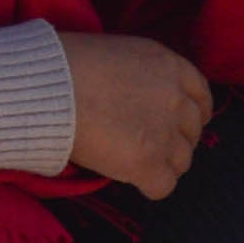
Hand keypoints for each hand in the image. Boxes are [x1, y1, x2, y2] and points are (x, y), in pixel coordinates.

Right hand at [63, 33, 211, 194]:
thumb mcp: (117, 55)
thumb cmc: (63, 66)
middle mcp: (176, 99)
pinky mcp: (148, 162)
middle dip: (174, 140)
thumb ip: (141, 77)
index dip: (190, 114)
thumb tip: (139, 98)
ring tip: (132, 161)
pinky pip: (164, 187)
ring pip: (182, 161)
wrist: (42, 88)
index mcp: (170, 66)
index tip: (176, 124)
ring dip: (162, 164)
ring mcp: (165, 132)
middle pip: (192, 131)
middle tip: (145, 145)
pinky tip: (131, 179)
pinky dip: (150, 186)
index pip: (201, 96)